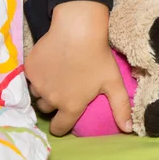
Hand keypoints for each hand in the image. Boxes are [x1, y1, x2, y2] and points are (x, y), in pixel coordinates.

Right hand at [24, 1, 131, 135]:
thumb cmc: (98, 56)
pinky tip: (53, 61)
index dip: (63, 124)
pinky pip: (32, 77)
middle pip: (48, 109)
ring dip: (46, 88)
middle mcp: (51, 99)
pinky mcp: (29, 69)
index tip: (69, 113)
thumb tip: (128, 129)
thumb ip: (121, 107)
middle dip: (55, 102)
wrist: (77, 30)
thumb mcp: (114, 81)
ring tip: (60, 73)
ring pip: (39, 93)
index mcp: (71, 106)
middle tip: (67, 86)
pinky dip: (40, 73)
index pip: (60, 128)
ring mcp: (38, 84)